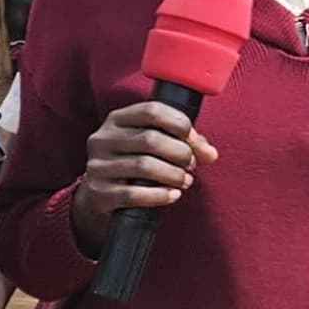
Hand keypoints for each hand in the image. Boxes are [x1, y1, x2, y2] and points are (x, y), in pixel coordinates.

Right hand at [66, 98, 215, 252]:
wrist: (101, 197)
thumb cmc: (134, 165)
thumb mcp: (154, 147)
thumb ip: (184, 144)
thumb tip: (211, 154)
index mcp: (117, 120)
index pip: (152, 111)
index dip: (179, 123)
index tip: (193, 140)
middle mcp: (102, 139)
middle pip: (150, 139)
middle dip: (180, 153)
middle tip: (192, 165)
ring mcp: (97, 166)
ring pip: (143, 166)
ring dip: (173, 175)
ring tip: (185, 181)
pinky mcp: (98, 193)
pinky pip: (133, 194)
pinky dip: (159, 196)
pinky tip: (173, 196)